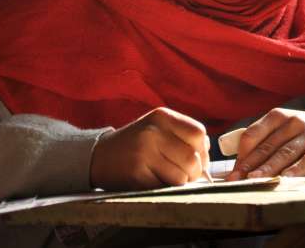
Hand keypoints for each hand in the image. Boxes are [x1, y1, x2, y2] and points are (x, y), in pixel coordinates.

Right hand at [90, 107, 209, 190]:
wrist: (98, 156)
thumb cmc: (135, 144)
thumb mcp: (156, 128)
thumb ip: (182, 135)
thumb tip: (207, 156)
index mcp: (162, 116)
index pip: (199, 133)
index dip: (203, 150)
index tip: (198, 159)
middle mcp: (153, 132)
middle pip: (193, 158)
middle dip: (194, 172)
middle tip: (185, 174)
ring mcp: (144, 152)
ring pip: (182, 175)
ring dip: (181, 182)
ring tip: (169, 176)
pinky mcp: (137, 173)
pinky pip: (166, 186)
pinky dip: (166, 188)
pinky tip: (155, 180)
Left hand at [225, 108, 304, 180]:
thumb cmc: (299, 134)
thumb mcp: (281, 129)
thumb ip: (261, 142)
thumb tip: (237, 167)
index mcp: (277, 116)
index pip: (253, 134)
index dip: (242, 154)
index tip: (233, 172)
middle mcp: (294, 121)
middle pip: (268, 145)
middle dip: (251, 164)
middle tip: (238, 179)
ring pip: (286, 152)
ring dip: (269, 167)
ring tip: (255, 179)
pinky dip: (297, 169)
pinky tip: (286, 178)